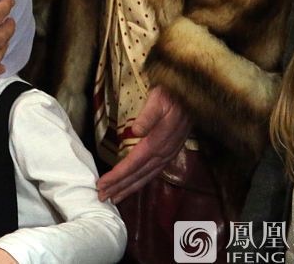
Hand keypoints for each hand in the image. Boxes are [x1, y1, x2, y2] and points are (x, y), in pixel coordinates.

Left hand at [97, 86, 190, 202]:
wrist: (191, 97)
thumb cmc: (170, 96)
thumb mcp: (158, 99)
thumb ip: (148, 115)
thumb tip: (137, 131)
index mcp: (157, 142)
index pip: (133, 164)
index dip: (117, 176)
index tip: (102, 184)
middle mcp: (163, 153)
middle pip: (138, 175)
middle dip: (120, 187)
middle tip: (102, 197)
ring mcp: (168, 155)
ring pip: (146, 177)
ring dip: (129, 188)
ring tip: (114, 197)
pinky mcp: (170, 153)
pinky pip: (153, 172)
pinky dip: (140, 181)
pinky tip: (133, 185)